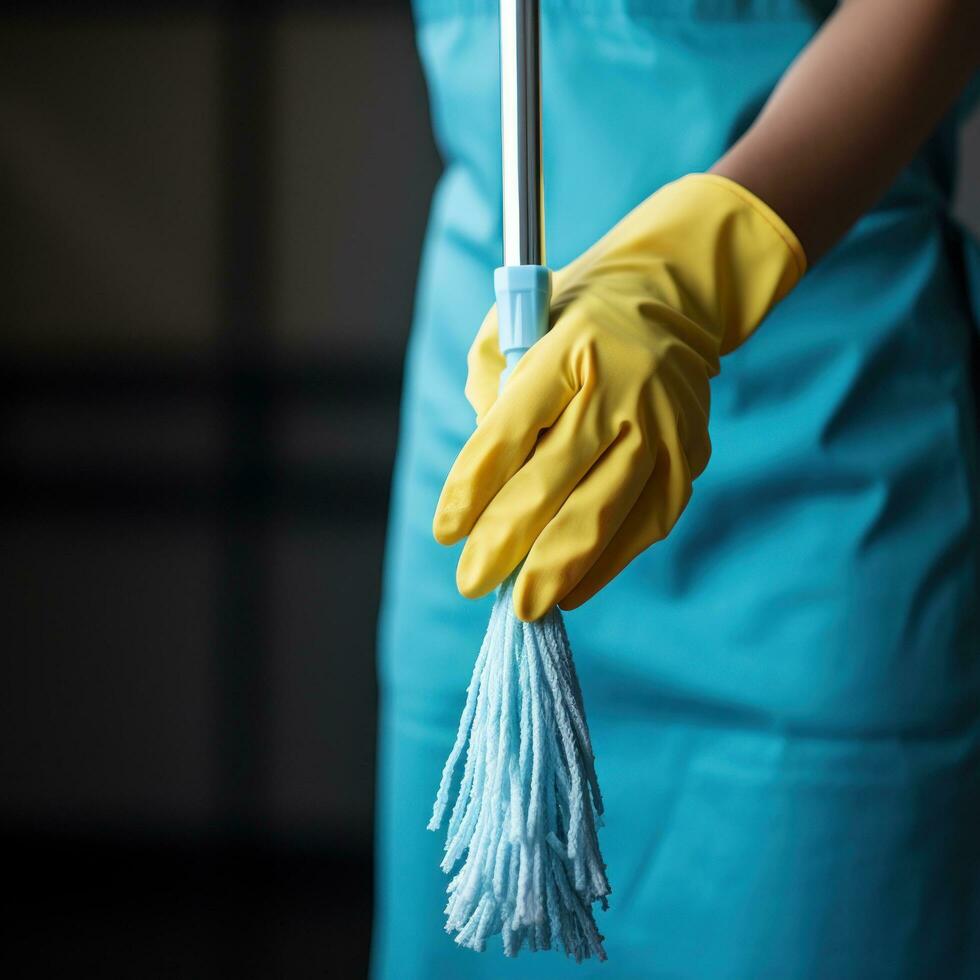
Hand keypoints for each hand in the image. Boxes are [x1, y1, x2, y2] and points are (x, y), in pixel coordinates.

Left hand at [434, 174, 805, 620]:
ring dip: (556, 568)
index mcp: (568, 350)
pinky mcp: (687, 458)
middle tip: (471, 583)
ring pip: (602, 512)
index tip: (445, 532)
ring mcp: (661, 427)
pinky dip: (604, 565)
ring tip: (523, 605)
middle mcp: (621, 389)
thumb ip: (490, 396)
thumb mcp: (514, 331)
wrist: (670, 298)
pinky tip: (570, 590)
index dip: (472, 488)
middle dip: (504, 541)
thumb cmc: (571, 323)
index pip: (508, 430)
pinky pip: (642, 526)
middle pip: (551, 480)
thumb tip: (485, 489)